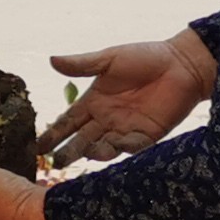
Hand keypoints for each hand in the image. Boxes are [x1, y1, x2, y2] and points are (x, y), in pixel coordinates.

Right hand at [38, 29, 216, 164]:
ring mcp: (126, 128)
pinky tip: (116, 145)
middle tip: (55, 162)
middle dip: (68, 151)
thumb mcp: (110, 59)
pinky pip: (131, 147)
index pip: (68, 122)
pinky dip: (122, 148)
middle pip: (81, 139)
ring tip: (87, 152)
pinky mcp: (147, 135)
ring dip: (94, 152)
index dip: (53, 134)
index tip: (37, 147)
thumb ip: (82, 64)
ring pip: (104, 147)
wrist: (182, 64)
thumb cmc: (145, 57)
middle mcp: (106, 119)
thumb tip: (51, 60)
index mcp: (94, 101)